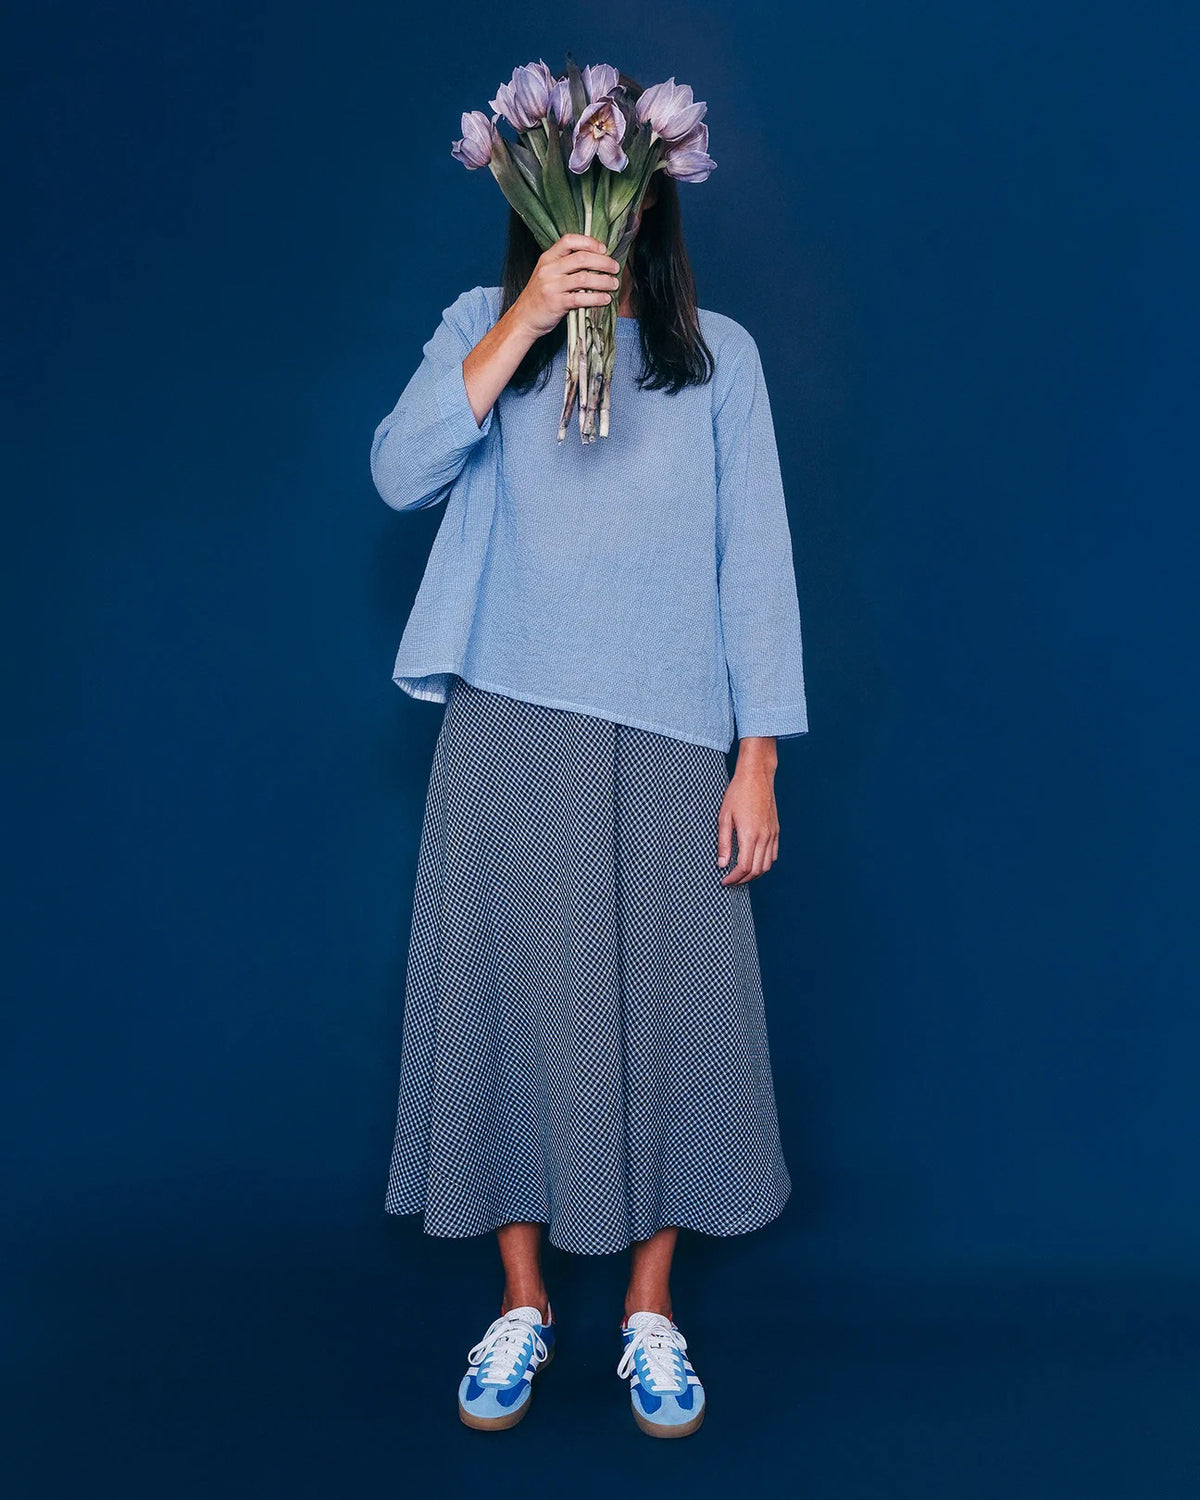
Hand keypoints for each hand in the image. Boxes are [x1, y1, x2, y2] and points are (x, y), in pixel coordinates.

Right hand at [513, 234, 620, 339]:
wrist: (523, 318)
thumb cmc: (539, 296)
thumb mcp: (547, 274)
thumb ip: (564, 265)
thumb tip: (594, 260)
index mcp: (547, 258)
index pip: (569, 240)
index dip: (589, 242)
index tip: (603, 249)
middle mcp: (549, 269)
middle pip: (581, 258)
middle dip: (603, 262)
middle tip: (615, 268)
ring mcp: (551, 286)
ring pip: (584, 278)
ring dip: (603, 281)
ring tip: (614, 284)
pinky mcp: (556, 303)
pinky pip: (581, 298)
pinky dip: (596, 298)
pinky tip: (605, 299)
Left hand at [718, 743, 779, 884]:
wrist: (757, 777)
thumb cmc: (738, 793)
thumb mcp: (724, 818)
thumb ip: (723, 843)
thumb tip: (722, 864)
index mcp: (750, 835)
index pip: (744, 867)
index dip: (733, 878)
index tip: (724, 881)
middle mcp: (764, 837)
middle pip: (756, 870)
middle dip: (742, 880)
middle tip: (730, 881)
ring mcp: (772, 834)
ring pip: (766, 865)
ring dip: (754, 874)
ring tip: (740, 874)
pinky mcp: (776, 831)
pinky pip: (773, 855)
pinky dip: (764, 864)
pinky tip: (753, 862)